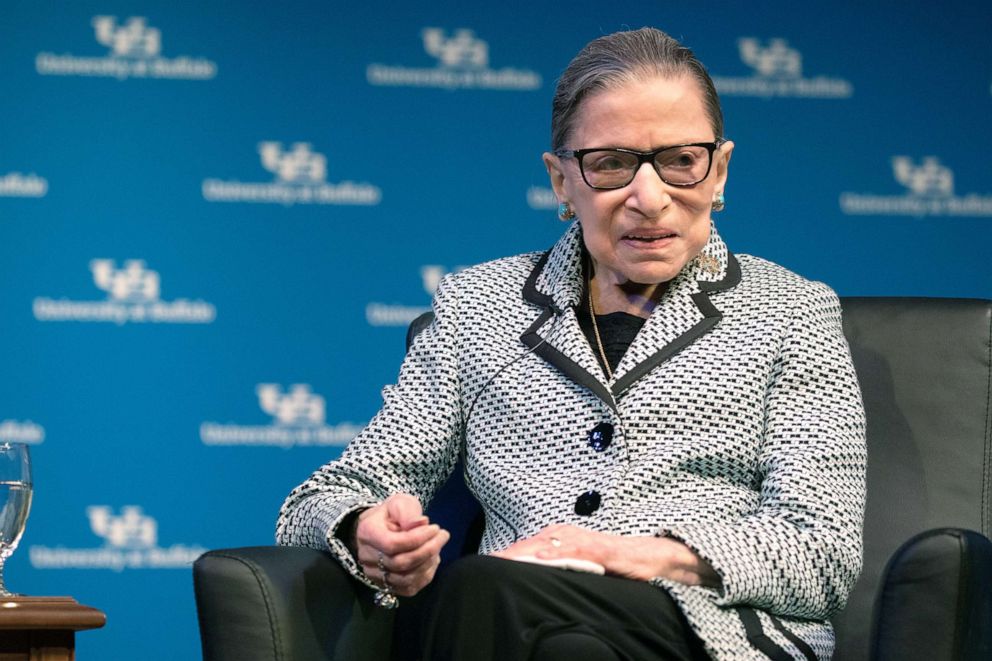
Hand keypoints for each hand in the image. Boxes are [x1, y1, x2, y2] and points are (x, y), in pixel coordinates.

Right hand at [353, 493, 449, 596]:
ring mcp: (375, 575)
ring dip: (428, 564)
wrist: (380, 528)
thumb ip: (408, 512)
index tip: (435, 528)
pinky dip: (425, 576)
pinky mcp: (386, 586)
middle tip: (443, 536)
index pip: (392, 544)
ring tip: (437, 547)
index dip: (417, 539)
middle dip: (427, 550)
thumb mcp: (399, 503)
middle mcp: (366, 557)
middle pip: (400, 563)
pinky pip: (409, 588)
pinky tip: (432, 560)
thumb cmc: (391, 514)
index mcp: (367, 533)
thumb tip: (421, 524)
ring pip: (405, 579)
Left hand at [493, 524, 719, 587]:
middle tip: (483, 564)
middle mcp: (567, 534)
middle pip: (529, 545)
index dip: (506, 556)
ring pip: (544, 546)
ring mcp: (581, 541)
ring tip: (500, 562)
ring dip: (522, 554)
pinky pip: (570, 552)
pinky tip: (537, 560)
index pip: (526, 548)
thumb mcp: (582, 566)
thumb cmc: (615, 563)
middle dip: (506, 555)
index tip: (483, 564)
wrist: (651, 557)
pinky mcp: (596, 549)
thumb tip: (537, 580)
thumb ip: (560, 568)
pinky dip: (552, 555)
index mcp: (561, 538)